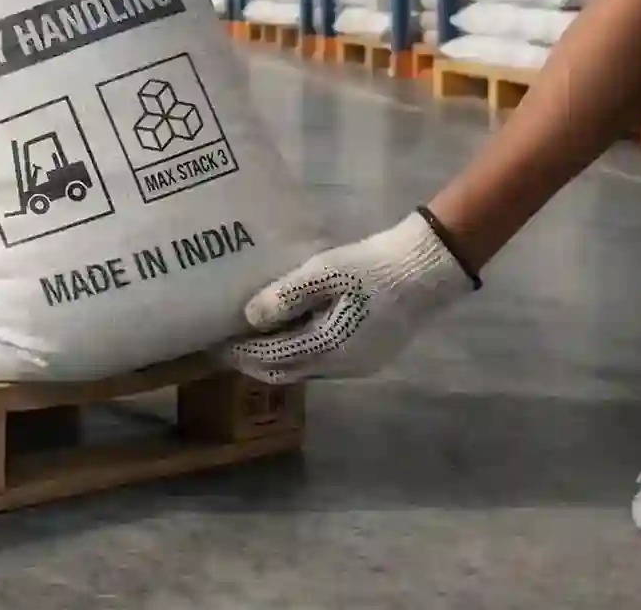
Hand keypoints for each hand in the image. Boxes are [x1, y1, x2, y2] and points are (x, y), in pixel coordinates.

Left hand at [222, 213, 476, 384]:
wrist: (425, 270)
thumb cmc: (371, 268)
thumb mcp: (324, 273)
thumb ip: (286, 296)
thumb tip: (250, 318)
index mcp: (329, 347)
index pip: (272, 360)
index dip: (242, 353)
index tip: (216, 344)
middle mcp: (342, 366)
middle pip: (286, 372)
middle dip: (255, 361)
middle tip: (228, 344)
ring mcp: (358, 365)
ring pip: (305, 369)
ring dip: (278, 357)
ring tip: (254, 337)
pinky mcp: (369, 356)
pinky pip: (323, 362)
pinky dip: (300, 352)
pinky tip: (290, 331)